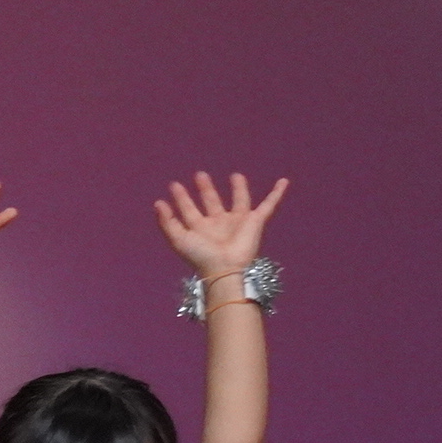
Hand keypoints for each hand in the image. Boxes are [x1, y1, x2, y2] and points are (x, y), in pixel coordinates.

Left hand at [154, 171, 285, 281]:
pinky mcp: (256, 221)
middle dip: (206, 189)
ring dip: (238, 188)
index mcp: (200, 228)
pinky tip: (283, 182)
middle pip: (211, 202)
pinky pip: (269, 205)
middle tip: (200, 174)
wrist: (224, 268)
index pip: (188, 209)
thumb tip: (158, 202)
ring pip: (239, 200)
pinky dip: (277, 194)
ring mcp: (238, 222)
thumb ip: (167, 222)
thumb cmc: (201, 256)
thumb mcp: (178, 239)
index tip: (174, 185)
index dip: (181, 198)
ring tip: (236, 175)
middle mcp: (218, 224)